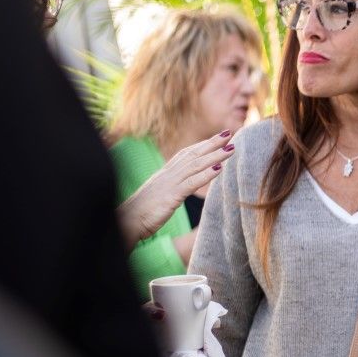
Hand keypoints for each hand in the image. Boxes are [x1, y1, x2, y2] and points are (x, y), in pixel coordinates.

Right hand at [117, 131, 235, 248]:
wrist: (126, 222)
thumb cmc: (140, 213)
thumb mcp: (158, 197)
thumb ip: (169, 189)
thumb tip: (179, 188)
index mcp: (164, 174)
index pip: (186, 154)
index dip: (202, 145)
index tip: (217, 138)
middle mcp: (167, 174)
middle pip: (193, 155)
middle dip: (212, 144)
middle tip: (229, 134)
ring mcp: (169, 183)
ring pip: (196, 165)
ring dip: (215, 155)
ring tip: (232, 148)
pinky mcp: (170, 196)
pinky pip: (191, 183)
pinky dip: (206, 174)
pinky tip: (219, 168)